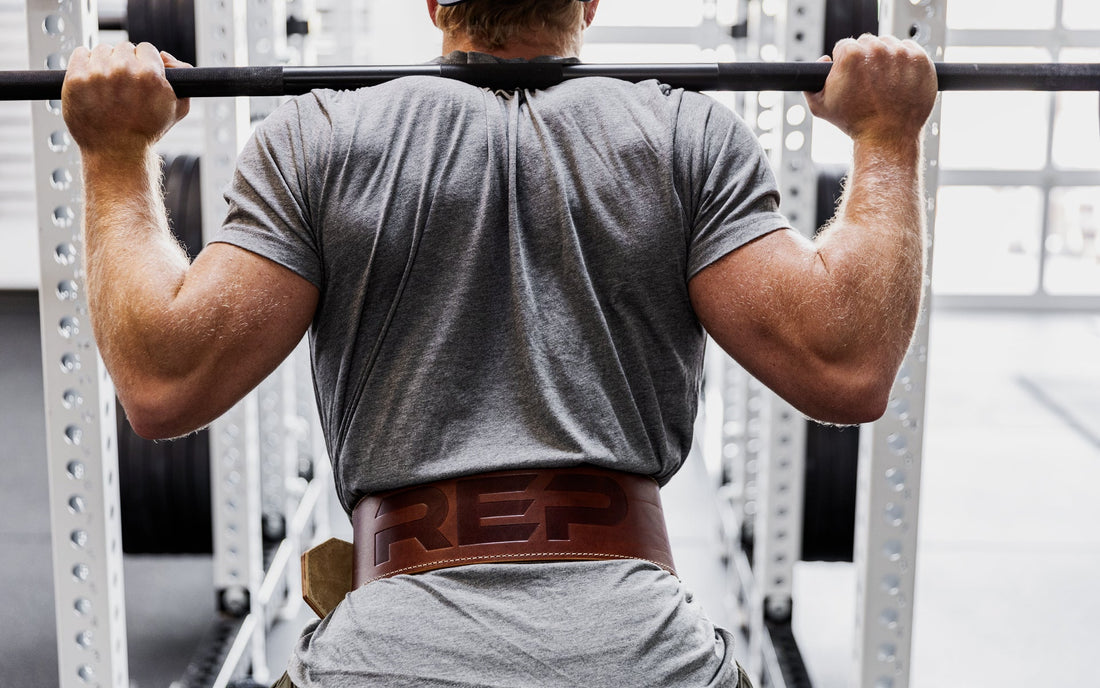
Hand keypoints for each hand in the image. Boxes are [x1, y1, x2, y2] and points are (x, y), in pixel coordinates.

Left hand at [62, 42, 190, 157]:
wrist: (117, 153)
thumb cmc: (147, 132)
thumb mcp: (177, 108)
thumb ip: (182, 77)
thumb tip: (165, 57)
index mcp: (150, 74)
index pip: (146, 49)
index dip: (145, 63)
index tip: (140, 78)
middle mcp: (123, 70)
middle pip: (124, 48)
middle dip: (125, 63)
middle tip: (124, 86)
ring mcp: (97, 74)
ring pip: (102, 50)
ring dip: (104, 63)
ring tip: (108, 88)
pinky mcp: (75, 79)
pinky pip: (79, 53)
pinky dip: (84, 63)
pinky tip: (92, 83)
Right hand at [804, 34, 936, 144]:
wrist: (887, 136)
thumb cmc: (855, 123)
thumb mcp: (820, 107)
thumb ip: (811, 82)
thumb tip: (824, 61)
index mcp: (851, 55)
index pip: (845, 46)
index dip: (844, 62)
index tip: (851, 76)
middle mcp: (877, 50)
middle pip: (867, 42)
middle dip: (865, 59)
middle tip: (868, 81)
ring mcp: (901, 54)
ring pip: (889, 44)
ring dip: (886, 58)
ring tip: (884, 82)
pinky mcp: (920, 60)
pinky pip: (910, 49)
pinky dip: (905, 61)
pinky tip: (898, 79)